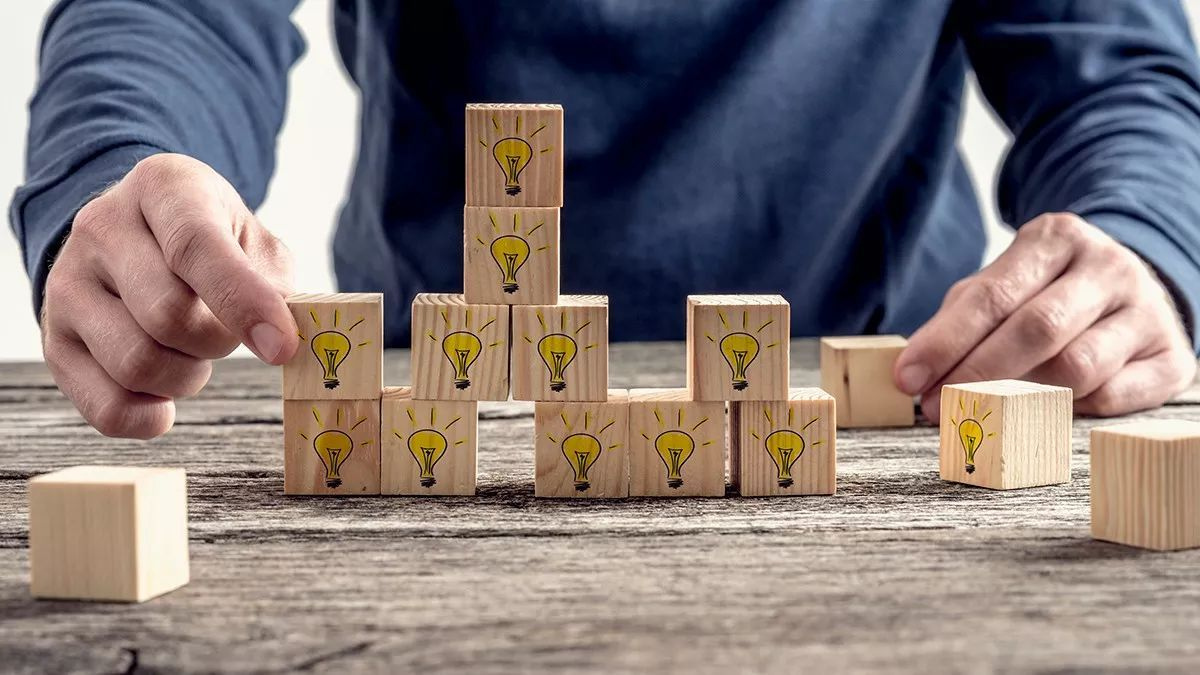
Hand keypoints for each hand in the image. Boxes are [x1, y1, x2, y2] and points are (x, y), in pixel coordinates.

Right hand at [41, 153, 298, 437]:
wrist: (144, 236)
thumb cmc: (216, 241)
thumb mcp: (254, 240)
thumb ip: (274, 284)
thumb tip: (280, 339)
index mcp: (163, 187)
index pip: (196, 247)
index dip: (243, 303)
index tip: (282, 348)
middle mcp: (102, 226)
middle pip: (168, 316)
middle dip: (217, 342)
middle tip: (224, 332)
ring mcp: (67, 282)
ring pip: (136, 363)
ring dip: (187, 377)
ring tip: (193, 353)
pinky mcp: (54, 337)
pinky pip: (105, 405)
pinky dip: (149, 416)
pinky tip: (166, 396)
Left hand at [894, 213, 1195, 419]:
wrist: (1135, 289)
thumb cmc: (1047, 293)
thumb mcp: (1002, 287)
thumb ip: (959, 321)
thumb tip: (912, 373)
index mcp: (1057, 238)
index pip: (992, 296)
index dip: (945, 342)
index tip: (907, 379)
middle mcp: (1109, 268)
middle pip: (1036, 330)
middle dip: (976, 375)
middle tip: (936, 408)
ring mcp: (1147, 311)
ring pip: (1077, 369)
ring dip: (1021, 399)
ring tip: (987, 411)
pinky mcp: (1172, 358)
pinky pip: (1113, 397)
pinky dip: (1070, 411)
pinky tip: (1046, 411)